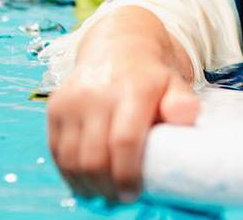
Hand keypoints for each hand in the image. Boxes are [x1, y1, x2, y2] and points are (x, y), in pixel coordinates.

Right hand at [46, 55, 198, 204]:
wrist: (118, 44)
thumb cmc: (152, 75)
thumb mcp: (175, 83)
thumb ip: (182, 102)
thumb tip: (187, 117)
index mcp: (133, 89)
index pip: (124, 141)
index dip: (127, 174)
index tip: (134, 193)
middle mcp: (97, 94)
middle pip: (94, 158)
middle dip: (106, 186)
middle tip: (120, 197)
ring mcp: (72, 100)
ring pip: (71, 160)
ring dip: (86, 185)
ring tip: (104, 193)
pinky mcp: (55, 107)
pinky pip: (56, 151)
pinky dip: (69, 174)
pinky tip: (85, 182)